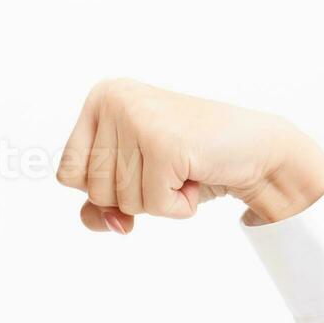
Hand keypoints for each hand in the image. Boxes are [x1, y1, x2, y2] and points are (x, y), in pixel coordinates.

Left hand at [55, 78, 323, 228]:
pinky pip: (154, 206)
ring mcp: (138, 120)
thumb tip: (108, 223)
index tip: (137, 167)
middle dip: (134, 195)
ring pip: (122, 201)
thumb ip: (100, 204)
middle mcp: (114, 101)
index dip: (102, 188)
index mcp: (101, 99)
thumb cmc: (192, 162)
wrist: (256, 150)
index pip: (67, 174)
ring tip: (182, 169)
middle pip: (93, 190)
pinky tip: (195, 176)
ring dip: (158, 200)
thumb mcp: (133, 179)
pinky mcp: (165, 144)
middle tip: (167, 167)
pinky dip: (179, 206)